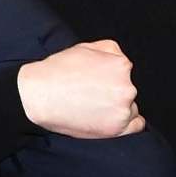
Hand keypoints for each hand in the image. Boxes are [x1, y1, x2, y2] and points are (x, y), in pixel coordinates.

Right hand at [15, 40, 145, 139]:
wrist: (39, 96)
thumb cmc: (58, 71)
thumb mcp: (85, 47)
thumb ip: (110, 50)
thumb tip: (119, 59)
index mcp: (121, 65)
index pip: (124, 71)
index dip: (109, 75)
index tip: (96, 81)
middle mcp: (127, 87)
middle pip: (128, 89)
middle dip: (114, 91)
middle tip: (92, 93)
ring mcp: (123, 110)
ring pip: (130, 107)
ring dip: (117, 106)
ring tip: (94, 106)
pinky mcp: (117, 128)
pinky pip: (136, 125)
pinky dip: (127, 122)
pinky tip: (111, 118)